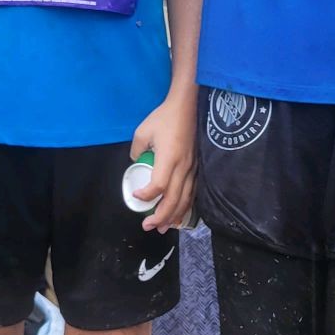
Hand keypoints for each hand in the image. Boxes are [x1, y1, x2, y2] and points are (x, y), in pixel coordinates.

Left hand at [130, 91, 196, 231]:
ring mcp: (193, 169)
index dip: (146, 195)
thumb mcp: (142, 131)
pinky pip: (193, 193)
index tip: (135, 196)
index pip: (158, 185)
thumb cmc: (165, 117)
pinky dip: (185, 207)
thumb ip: (137, 150)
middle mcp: (183, 167)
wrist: (189, 106)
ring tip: (163, 229)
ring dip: (174, 217)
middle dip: (160, 217)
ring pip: (185, 200)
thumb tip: (137, 163)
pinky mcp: (198, 168)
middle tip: (147, 227)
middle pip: (173, 199)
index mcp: (169, 158)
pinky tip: (179, 216)